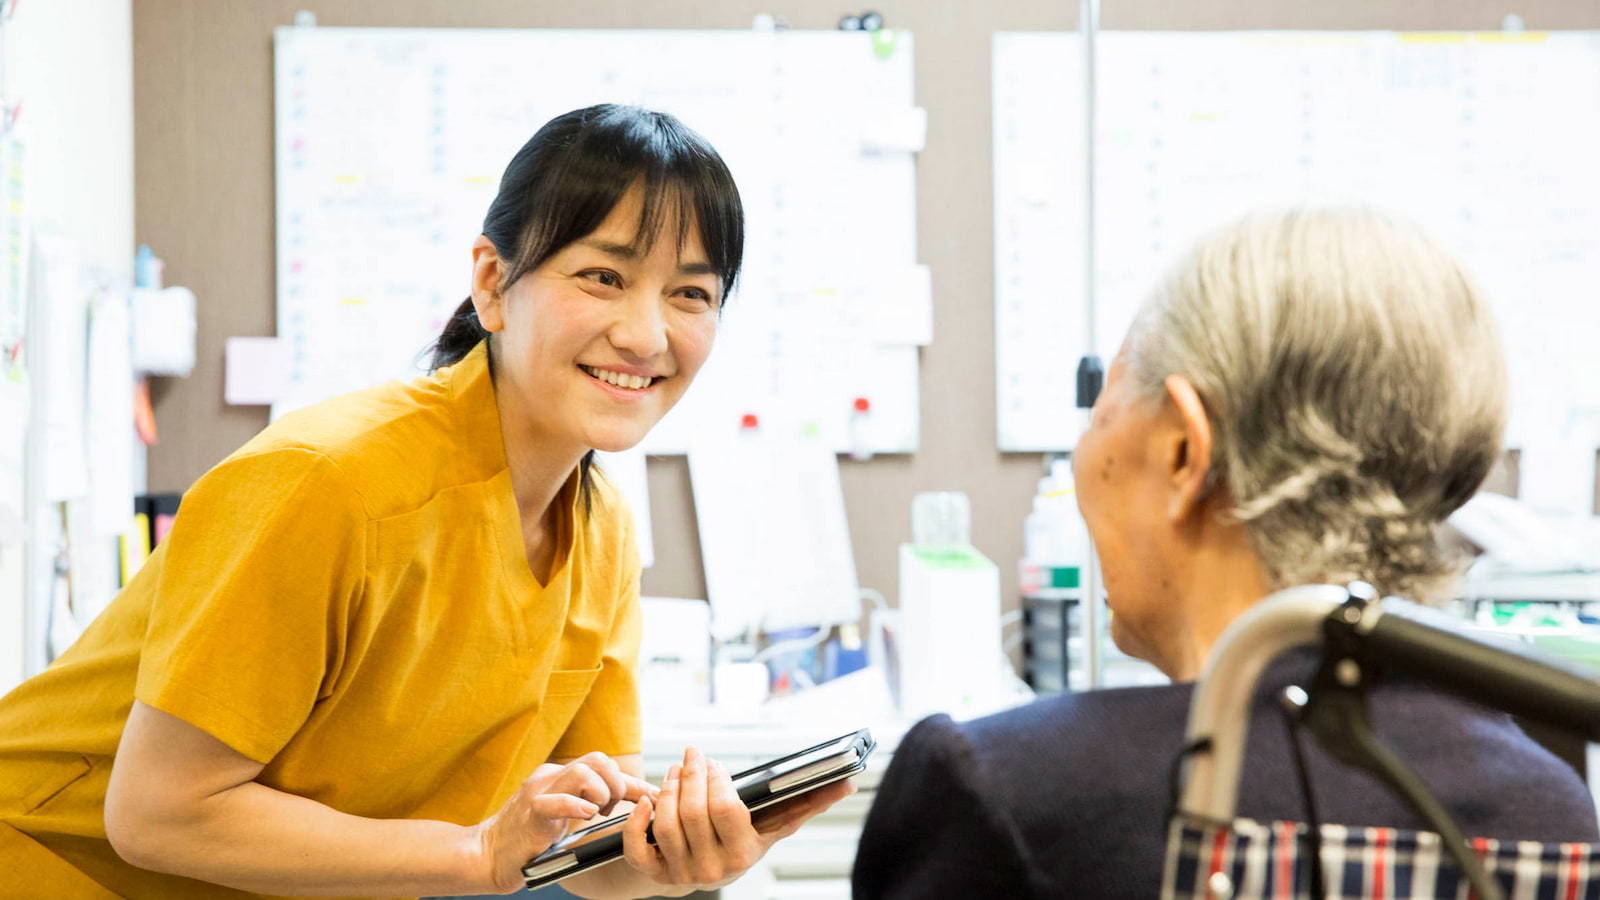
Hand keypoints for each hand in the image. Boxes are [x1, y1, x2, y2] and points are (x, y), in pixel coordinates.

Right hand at [470, 752, 656, 893]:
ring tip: (594, 814)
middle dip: (616, 784)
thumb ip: (592, 803)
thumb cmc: (530, 839)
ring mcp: (538, 791)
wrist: (487, 855)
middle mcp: (550, 776)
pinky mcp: (530, 813)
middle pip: (597, 759)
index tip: (656, 797)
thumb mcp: (566, 816)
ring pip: (582, 772)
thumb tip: (634, 803)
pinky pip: (556, 800)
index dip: (634, 782)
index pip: (605, 766)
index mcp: (561, 775)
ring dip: (600, 795)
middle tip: (610, 810)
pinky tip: (584, 817)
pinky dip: (576, 807)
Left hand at [618, 746, 855, 890]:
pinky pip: (637, 850)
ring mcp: (681, 872)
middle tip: (692, 756)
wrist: (705, 871)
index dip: (717, 782)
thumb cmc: (741, 840)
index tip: (714, 763)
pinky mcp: (654, 874)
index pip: (726, 810)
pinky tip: (647, 801)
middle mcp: (712, 869)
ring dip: (667, 790)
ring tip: (675, 772)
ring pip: (666, 824)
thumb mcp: (772, 827)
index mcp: (742, 854)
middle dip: (690, 776)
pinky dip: (637, 823)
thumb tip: (848, 783)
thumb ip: (806, 804)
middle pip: (693, 813)